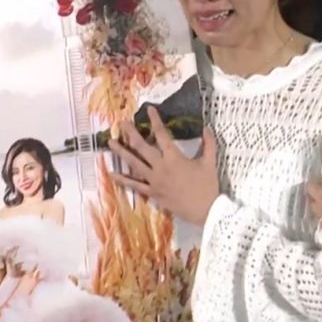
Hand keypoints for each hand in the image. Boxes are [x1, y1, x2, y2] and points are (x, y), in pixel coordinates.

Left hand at [109, 106, 220, 225]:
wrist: (206, 211)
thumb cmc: (207, 186)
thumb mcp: (210, 163)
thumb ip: (209, 144)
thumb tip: (207, 127)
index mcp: (174, 158)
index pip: (162, 134)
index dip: (155, 120)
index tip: (149, 109)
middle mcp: (160, 167)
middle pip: (142, 147)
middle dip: (131, 133)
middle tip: (122, 123)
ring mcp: (154, 181)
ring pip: (134, 164)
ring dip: (121, 152)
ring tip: (111, 142)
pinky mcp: (152, 193)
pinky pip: (134, 185)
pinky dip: (122, 179)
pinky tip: (111, 173)